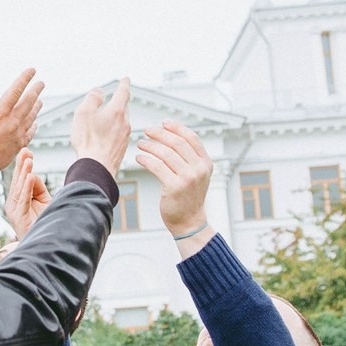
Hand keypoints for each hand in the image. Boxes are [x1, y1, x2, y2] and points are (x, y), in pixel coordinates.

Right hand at [0, 69, 44, 171]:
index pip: (16, 90)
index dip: (25, 78)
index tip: (32, 70)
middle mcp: (12, 122)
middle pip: (29, 102)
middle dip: (36, 90)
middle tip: (41, 83)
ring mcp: (17, 134)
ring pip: (32, 116)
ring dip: (37, 106)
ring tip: (40, 100)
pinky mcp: (19, 145)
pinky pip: (31, 132)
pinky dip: (34, 124)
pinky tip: (35, 121)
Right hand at [5, 152, 50, 237]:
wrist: (47, 242)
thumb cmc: (44, 222)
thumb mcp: (44, 200)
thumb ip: (38, 187)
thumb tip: (33, 174)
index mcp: (17, 199)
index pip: (20, 179)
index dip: (22, 165)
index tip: (26, 151)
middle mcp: (13, 204)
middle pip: (17, 181)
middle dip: (21, 165)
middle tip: (25, 151)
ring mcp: (14, 212)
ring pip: (20, 189)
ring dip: (24, 173)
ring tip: (29, 161)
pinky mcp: (19, 218)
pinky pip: (23, 201)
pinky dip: (27, 188)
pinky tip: (30, 177)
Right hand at [69, 78, 131, 172]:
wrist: (96, 167)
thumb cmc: (88, 140)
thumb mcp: (84, 112)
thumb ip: (93, 98)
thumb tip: (100, 92)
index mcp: (117, 111)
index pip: (123, 92)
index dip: (124, 84)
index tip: (126, 79)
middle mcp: (125, 123)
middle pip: (124, 107)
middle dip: (120, 101)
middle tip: (116, 97)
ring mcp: (125, 137)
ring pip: (122, 122)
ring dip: (115, 118)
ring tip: (105, 119)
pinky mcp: (122, 149)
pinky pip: (119, 135)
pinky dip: (113, 131)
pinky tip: (105, 136)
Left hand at [134, 121, 214, 239]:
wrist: (189, 222)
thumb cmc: (189, 197)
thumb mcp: (197, 175)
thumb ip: (190, 158)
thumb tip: (172, 137)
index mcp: (206, 163)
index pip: (192, 138)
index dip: (177, 128)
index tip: (163, 123)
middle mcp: (199, 169)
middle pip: (177, 143)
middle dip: (160, 134)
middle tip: (147, 131)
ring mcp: (188, 178)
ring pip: (166, 154)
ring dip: (150, 146)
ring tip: (141, 144)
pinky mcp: (175, 187)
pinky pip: (157, 167)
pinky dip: (146, 159)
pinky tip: (139, 158)